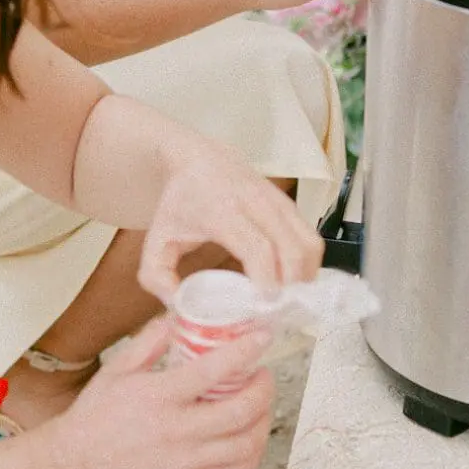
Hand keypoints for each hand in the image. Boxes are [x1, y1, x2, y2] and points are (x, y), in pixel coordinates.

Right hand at [48, 315, 274, 468]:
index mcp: (160, 396)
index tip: (262, 338)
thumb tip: (180, 316)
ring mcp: (184, 461)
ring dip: (263, 422)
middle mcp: (177, 431)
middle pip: (241, 412)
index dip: (245, 351)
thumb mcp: (119, 367)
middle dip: (263, 389)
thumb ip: (152, 340)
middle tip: (263, 375)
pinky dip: (251, 455)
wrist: (78, 459)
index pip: (214, 370)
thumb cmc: (97, 413)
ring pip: (244, 445)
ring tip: (261, 406)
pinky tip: (249, 438)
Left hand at [136, 139, 320, 304]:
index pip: (257, 248)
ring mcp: (278, 201)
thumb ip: (157, 277)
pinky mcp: (289, 204)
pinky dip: (308, 263)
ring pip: (309, 243)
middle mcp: (256, 202)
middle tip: (277, 310)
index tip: (264, 304)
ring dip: (304, 275)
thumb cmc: (179, 203)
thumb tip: (180, 307)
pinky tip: (291, 279)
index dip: (267, 279)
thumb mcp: (157, 239)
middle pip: (292, 248)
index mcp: (223, 211)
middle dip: (290, 285)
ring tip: (287, 297)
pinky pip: (311, 237)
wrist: (197, 158)